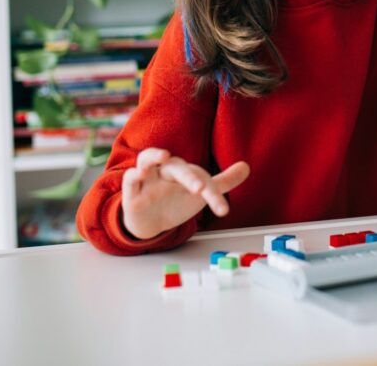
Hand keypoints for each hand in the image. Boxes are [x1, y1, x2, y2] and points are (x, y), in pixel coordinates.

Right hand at [121, 148, 249, 239]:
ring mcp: (147, 179)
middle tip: (201, 188)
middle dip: (189, 176)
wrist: (149, 221)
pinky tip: (139, 174)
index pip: (199, 176)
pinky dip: (133, 175)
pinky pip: (129, 179)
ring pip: (147, 160)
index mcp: (183, 171)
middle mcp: (165, 171)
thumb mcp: (200, 194)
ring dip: (154, 156)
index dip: (212, 194)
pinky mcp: (131, 192)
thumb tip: (247, 166)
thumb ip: (223, 182)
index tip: (223, 210)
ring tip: (164, 155)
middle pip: (176, 166)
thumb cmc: (175, 202)